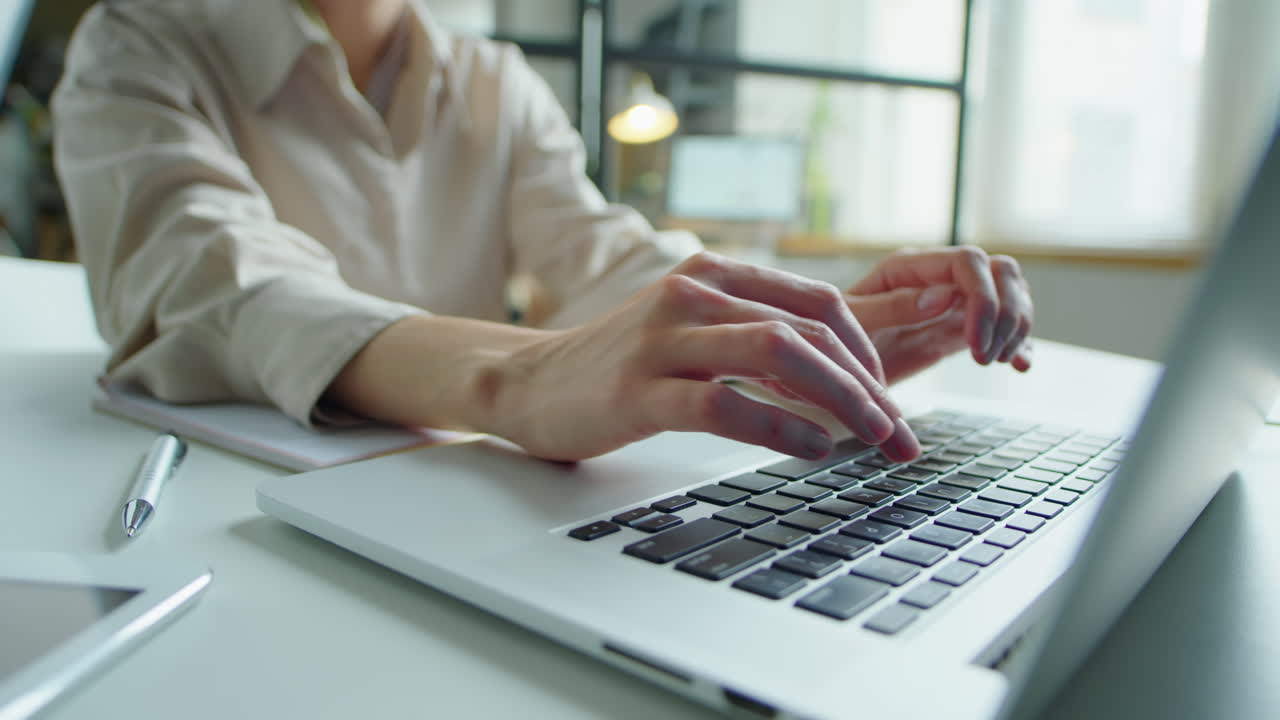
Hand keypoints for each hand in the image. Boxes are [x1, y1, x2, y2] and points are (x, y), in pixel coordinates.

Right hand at [490, 252, 920, 461]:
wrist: (530, 383)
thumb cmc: (622, 365)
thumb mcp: (692, 329)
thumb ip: (752, 333)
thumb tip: (839, 374)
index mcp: (714, 273)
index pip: (817, 301)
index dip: (869, 351)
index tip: (890, 399)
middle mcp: (692, 292)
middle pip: (809, 328)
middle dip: (869, 384)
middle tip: (899, 434)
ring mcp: (663, 338)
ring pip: (778, 353)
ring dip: (841, 401)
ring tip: (871, 441)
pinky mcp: (639, 388)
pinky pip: (727, 403)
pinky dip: (781, 427)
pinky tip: (810, 450)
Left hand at [844, 247, 1032, 383]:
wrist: (829, 368)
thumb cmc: (830, 339)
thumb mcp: (851, 324)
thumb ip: (893, 308)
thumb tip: (943, 297)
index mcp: (910, 268)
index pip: (969, 262)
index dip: (984, 299)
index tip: (975, 343)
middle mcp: (937, 278)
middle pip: (1000, 273)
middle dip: (1006, 314)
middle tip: (988, 357)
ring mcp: (953, 302)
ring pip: (1010, 294)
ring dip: (1015, 327)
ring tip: (995, 361)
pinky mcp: (960, 329)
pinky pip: (1002, 325)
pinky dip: (1018, 342)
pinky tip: (1018, 365)